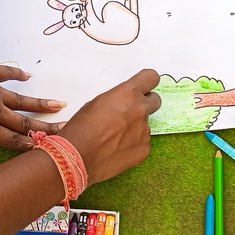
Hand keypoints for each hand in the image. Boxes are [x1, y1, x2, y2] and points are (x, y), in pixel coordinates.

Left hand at [0, 42, 64, 178]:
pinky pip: (9, 74)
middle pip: (24, 122)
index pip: (11, 141)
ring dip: (41, 103)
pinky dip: (19, 75)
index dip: (29, 146)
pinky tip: (29, 76)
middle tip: (64, 129)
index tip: (46, 149)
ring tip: (60, 105)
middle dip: (45, 128)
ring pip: (22, 100)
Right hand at [56, 69, 161, 184]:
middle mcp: (140, 110)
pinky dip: (133, 144)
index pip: (151, 78)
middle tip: (129, 113)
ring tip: (115, 137)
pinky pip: (143, 142)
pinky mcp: (145, 149)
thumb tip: (122, 105)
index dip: (147, 82)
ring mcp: (145, 130)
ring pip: (146, 124)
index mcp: (128, 94)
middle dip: (145, 105)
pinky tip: (117, 149)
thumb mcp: (97, 103)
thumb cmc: (82, 129)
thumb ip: (117, 100)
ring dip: (135, 128)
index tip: (144, 86)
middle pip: (155, 100)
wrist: (79, 157)